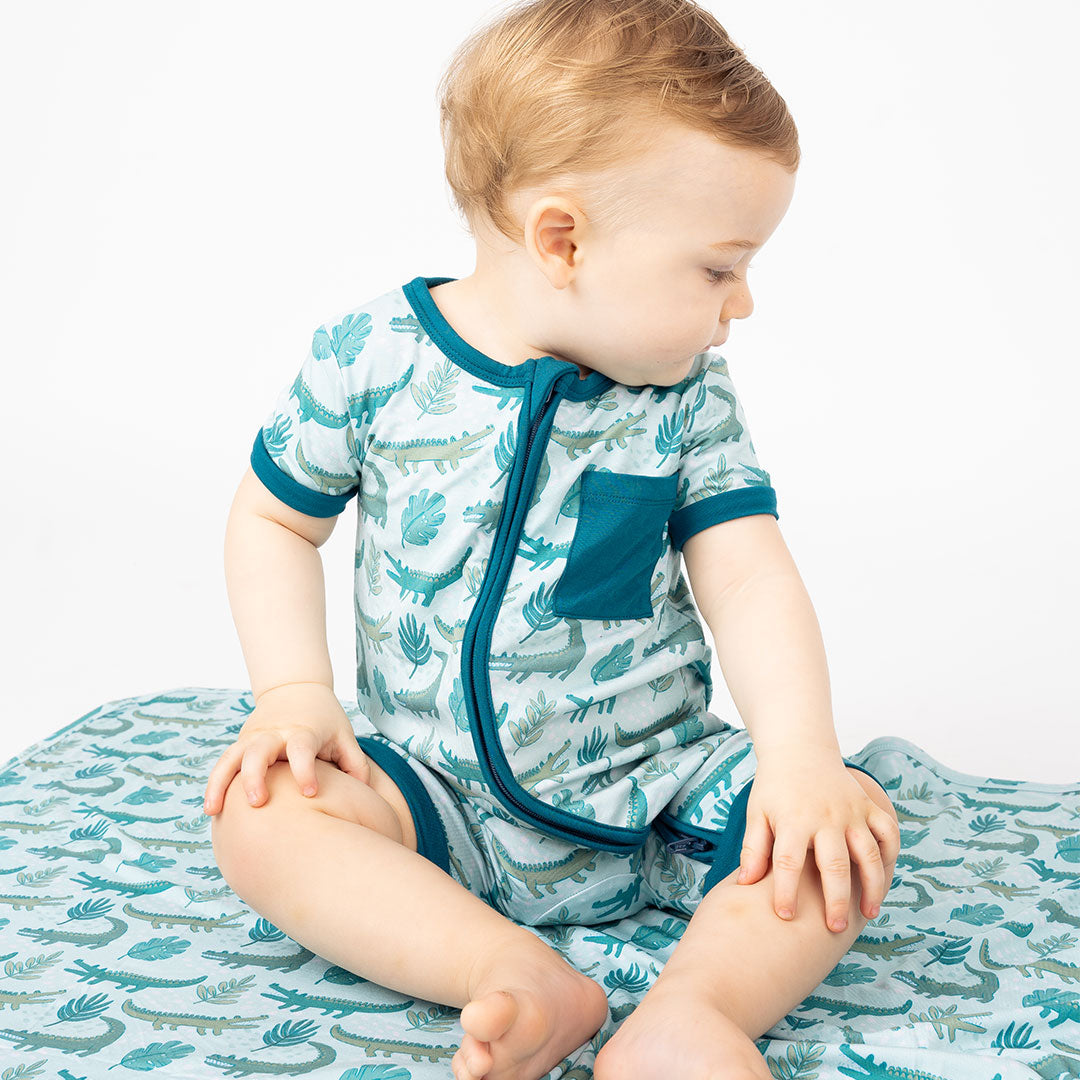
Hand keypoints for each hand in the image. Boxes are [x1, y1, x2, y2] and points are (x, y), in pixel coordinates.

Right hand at [202, 682, 371, 814]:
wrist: (295, 688)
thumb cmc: (325, 719)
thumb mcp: (344, 735)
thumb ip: (355, 764)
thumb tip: (365, 796)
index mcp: (303, 732)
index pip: (302, 748)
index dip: (305, 769)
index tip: (310, 792)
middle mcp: (275, 734)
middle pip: (259, 751)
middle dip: (255, 775)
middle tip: (257, 802)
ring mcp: (254, 738)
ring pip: (231, 757)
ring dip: (221, 782)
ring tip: (214, 811)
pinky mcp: (241, 744)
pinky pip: (223, 764)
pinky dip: (215, 784)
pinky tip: (212, 809)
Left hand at [735, 749, 897, 931]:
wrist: (799, 750)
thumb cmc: (774, 788)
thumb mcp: (757, 813)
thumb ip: (754, 848)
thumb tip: (745, 884)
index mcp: (793, 820)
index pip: (788, 863)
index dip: (786, 891)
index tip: (785, 916)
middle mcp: (825, 817)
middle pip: (834, 865)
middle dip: (836, 900)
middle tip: (835, 928)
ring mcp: (851, 811)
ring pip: (869, 854)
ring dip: (872, 886)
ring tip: (868, 914)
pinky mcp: (868, 806)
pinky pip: (887, 832)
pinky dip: (891, 855)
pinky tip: (885, 880)